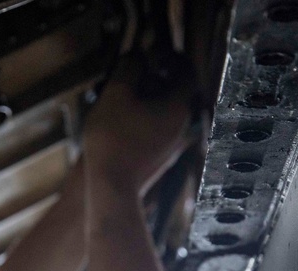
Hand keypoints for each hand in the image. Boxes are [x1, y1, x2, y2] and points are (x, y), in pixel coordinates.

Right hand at [83, 54, 195, 194]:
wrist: (112, 189)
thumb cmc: (112, 141)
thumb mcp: (115, 95)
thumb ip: (128, 68)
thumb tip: (136, 57)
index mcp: (179, 105)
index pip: (185, 70)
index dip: (169, 57)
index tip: (152, 54)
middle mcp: (184, 125)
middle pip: (176, 92)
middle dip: (156, 79)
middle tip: (136, 74)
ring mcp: (173, 145)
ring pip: (166, 113)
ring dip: (149, 102)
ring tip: (124, 100)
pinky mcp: (160, 160)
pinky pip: (157, 132)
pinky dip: (144, 122)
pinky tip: (122, 126)